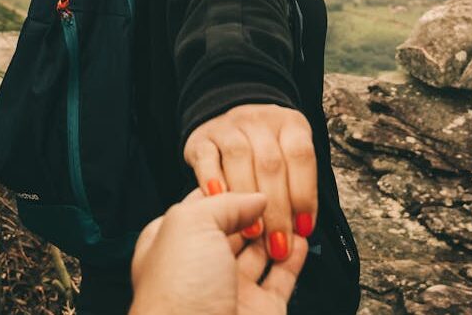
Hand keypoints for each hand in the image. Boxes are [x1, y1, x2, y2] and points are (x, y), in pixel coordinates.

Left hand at [129, 187, 307, 314]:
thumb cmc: (177, 294)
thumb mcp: (191, 225)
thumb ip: (224, 203)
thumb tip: (253, 197)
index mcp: (172, 241)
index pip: (204, 204)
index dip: (227, 187)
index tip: (251, 171)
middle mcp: (199, 266)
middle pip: (233, 227)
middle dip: (253, 209)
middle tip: (275, 189)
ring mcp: (230, 289)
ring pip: (259, 251)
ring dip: (275, 229)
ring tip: (290, 209)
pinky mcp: (260, 310)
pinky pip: (281, 277)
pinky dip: (294, 257)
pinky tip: (299, 238)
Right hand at [182, 103, 317, 261]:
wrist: (230, 126)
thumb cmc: (265, 156)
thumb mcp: (290, 161)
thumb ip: (296, 189)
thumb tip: (301, 230)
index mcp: (289, 124)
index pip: (301, 155)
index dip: (304, 193)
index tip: (303, 228)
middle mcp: (259, 120)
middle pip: (270, 162)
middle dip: (276, 208)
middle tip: (278, 245)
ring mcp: (229, 126)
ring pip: (239, 156)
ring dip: (246, 197)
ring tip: (252, 233)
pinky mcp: (200, 138)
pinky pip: (206, 158)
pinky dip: (212, 181)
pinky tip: (219, 204)